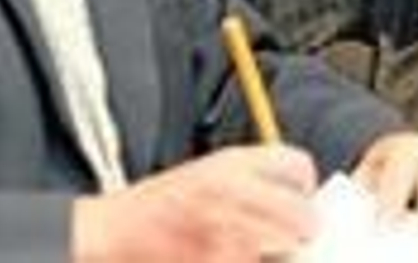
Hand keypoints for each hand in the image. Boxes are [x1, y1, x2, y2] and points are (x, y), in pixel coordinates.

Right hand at [72, 144, 316, 262]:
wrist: (112, 234)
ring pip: (287, 252)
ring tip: (253, 252)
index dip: (303, 188)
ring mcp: (229, 236)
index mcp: (230, 164)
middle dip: (301, 232)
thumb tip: (299, 201)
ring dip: (279, 256)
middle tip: (287, 239)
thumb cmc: (156, 208)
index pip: (299, 167)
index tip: (297, 201)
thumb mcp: (204, 172)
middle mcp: (233, 194)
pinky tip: (231, 258)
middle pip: (305, 217)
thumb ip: (251, 180)